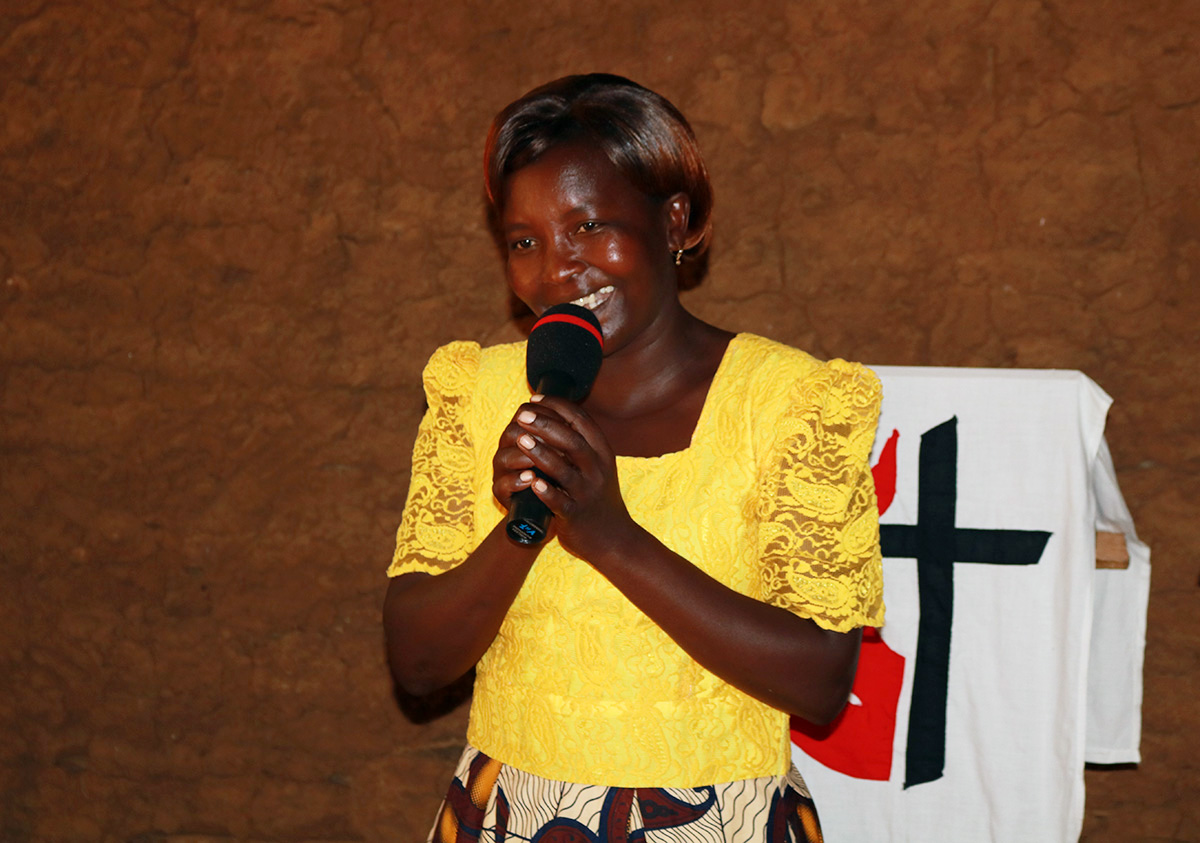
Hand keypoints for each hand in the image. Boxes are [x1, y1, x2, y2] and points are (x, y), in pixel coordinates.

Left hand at [498, 394, 636, 558]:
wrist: (613, 537)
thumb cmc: (598, 496)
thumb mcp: (598, 465)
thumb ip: (581, 442)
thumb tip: (553, 412)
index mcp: (602, 452)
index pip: (581, 420)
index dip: (557, 407)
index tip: (535, 399)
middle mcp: (597, 470)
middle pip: (572, 441)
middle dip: (545, 425)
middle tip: (522, 415)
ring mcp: (586, 493)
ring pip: (563, 470)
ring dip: (540, 453)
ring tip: (520, 440)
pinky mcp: (575, 515)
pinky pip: (559, 501)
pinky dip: (546, 491)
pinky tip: (532, 482)